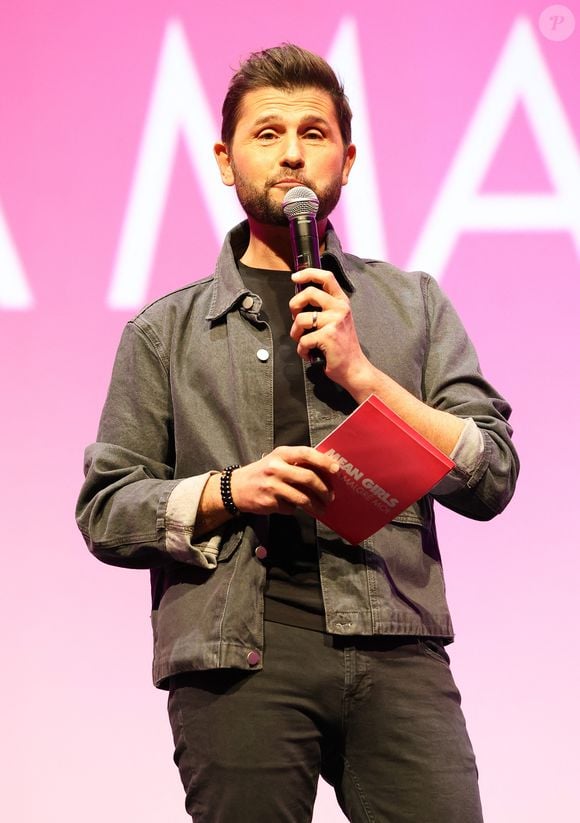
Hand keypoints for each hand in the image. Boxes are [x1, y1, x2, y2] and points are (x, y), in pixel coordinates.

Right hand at [230, 446, 339, 517]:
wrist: (235, 488)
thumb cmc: (262, 473)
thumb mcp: (277, 461)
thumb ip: (296, 463)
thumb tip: (325, 472)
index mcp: (281, 454)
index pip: (306, 453)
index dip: (323, 461)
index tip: (336, 470)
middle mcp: (276, 468)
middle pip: (308, 478)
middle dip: (324, 490)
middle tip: (331, 497)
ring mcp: (272, 486)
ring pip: (302, 498)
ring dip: (315, 506)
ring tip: (321, 509)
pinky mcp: (269, 502)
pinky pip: (291, 508)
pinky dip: (295, 509)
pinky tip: (292, 506)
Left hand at [289, 268, 370, 388]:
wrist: (354, 369)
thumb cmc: (341, 347)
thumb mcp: (336, 321)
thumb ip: (323, 308)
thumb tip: (299, 299)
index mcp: (342, 302)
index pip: (326, 277)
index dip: (308, 273)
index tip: (295, 277)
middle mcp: (340, 308)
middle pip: (309, 293)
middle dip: (294, 305)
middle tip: (294, 317)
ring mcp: (335, 321)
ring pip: (301, 319)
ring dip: (295, 333)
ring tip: (303, 341)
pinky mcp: (328, 336)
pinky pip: (303, 340)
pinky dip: (302, 350)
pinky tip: (310, 354)